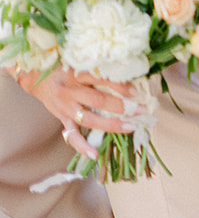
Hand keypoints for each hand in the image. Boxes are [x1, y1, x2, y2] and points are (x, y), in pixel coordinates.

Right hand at [15, 67, 136, 158]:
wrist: (37, 78)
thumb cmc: (66, 68)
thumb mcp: (81, 63)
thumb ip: (100, 70)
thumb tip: (132, 76)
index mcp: (77, 73)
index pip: (100, 79)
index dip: (119, 86)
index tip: (136, 92)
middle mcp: (70, 90)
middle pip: (98, 100)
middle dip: (122, 107)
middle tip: (141, 110)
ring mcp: (65, 107)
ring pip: (89, 119)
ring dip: (111, 125)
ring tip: (130, 127)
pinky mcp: (62, 118)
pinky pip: (71, 135)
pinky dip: (82, 146)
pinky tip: (94, 154)